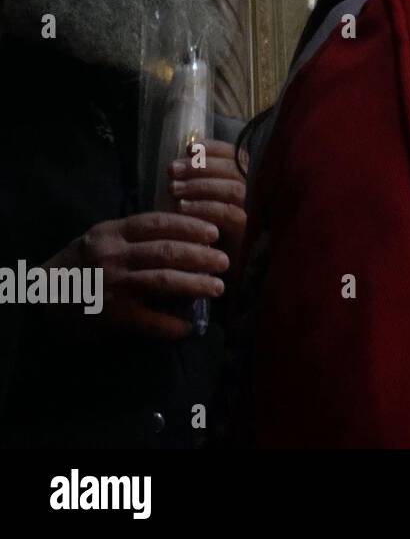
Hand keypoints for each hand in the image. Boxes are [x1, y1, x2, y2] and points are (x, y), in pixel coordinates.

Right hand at [43, 212, 227, 338]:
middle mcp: (113, 256)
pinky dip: (172, 324)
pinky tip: (189, 327)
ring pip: (163, 281)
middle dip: (201, 256)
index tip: (213, 232)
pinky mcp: (113, 315)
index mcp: (112, 233)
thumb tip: (186, 235)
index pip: (158, 223)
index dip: (189, 226)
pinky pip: (150, 321)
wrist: (44, 297)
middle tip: (225, 262)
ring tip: (217, 288)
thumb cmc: (82, 263)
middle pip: (166, 252)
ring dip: (196, 285)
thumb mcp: (103, 238)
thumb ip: (136, 234)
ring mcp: (113, 286)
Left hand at [168, 139, 246, 263]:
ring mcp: (258, 212)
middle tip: (172, 171)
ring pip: (234, 189)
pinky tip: (182, 208)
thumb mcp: (203, 199)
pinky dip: (205, 207)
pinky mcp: (251, 233)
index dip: (215, 149)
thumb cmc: (204, 231)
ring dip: (200, 185)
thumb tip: (190, 151)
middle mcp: (258, 193)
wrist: (215, 272)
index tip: (190, 149)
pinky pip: (229, 213)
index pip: (238, 156)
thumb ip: (203, 178)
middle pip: (236, 170)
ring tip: (173, 188)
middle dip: (201, 166)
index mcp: (249, 180)